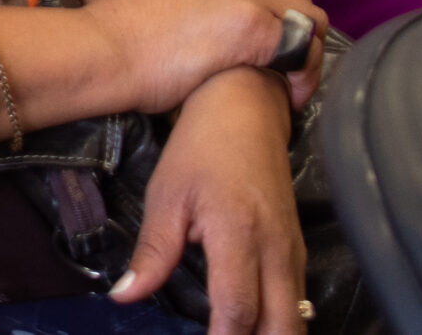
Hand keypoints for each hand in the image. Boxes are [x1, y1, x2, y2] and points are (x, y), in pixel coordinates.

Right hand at [85, 0, 327, 115]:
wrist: (106, 48)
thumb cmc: (117, 20)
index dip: (269, 12)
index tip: (259, 43)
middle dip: (293, 33)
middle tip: (279, 69)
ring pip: (310, 21)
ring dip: (306, 53)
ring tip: (290, 85)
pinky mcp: (256, 28)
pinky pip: (304, 51)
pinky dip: (304, 76)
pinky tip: (290, 97)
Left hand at [112, 70, 309, 334]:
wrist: (247, 108)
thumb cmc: (201, 148)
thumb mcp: (167, 195)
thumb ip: (153, 252)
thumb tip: (124, 296)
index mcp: (239, 237)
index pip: (238, 313)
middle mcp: (276, 252)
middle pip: (281, 330)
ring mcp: (293, 252)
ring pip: (295, 320)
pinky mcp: (297, 249)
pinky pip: (297, 301)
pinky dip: (277, 323)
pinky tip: (251, 328)